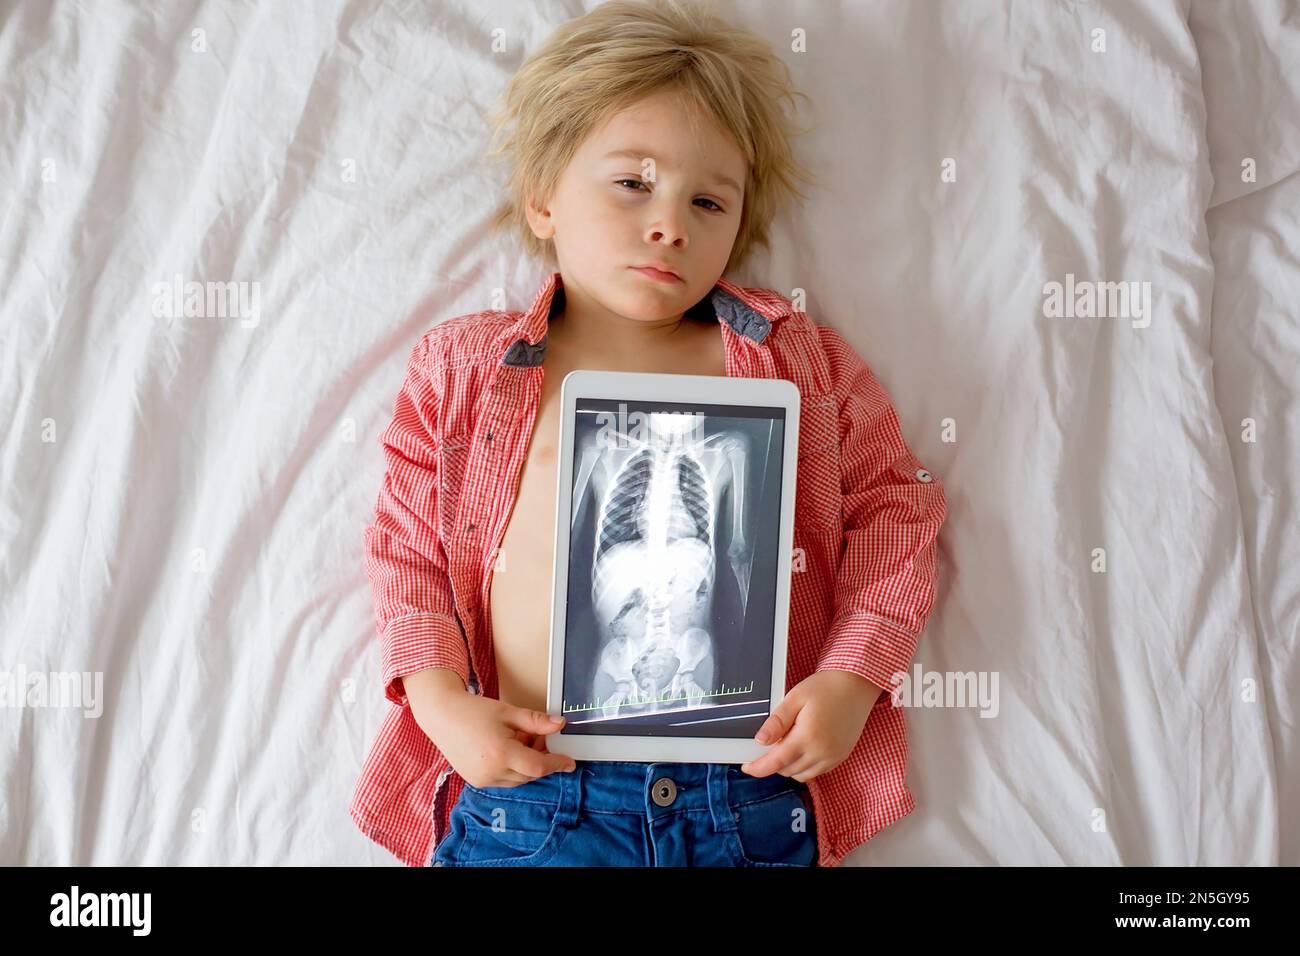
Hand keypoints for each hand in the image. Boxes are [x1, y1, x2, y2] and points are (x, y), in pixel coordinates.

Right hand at [407, 673, 575, 787]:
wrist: (441, 716)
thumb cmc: (474, 711)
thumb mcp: (508, 712)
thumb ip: (536, 721)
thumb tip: (560, 725)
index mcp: (501, 753)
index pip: (537, 766)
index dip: (556, 764)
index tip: (570, 762)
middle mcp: (491, 771)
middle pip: (529, 774)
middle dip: (542, 759)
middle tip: (544, 738)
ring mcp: (482, 779)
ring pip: (517, 779)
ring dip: (527, 764)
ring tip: (525, 739)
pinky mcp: (476, 780)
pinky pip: (504, 780)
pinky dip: (513, 768)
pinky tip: (511, 748)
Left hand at [739, 670, 884, 781]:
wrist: (857, 685)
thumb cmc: (825, 688)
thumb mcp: (795, 698)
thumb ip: (777, 721)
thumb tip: (760, 740)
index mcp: (808, 737)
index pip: (777, 762)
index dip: (759, 768)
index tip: (746, 767)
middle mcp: (822, 752)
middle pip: (788, 770)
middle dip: (772, 763)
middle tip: (766, 747)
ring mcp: (834, 757)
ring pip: (802, 774)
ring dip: (788, 766)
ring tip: (784, 745)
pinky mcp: (841, 756)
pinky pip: (817, 771)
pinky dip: (804, 766)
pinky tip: (801, 748)